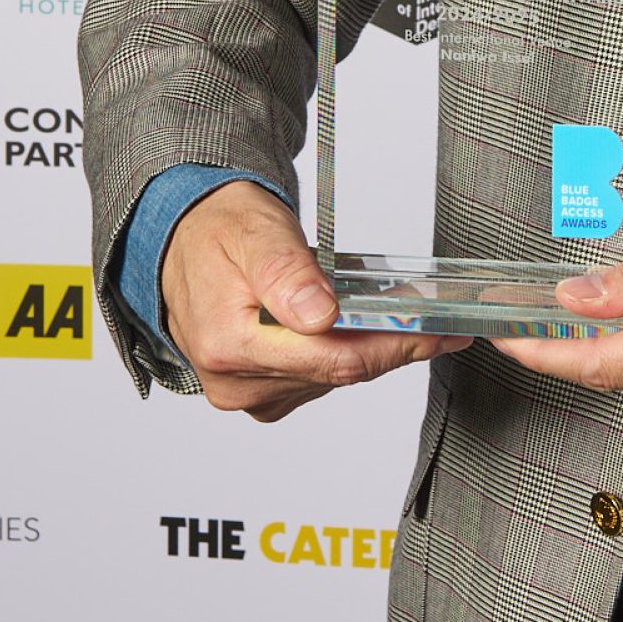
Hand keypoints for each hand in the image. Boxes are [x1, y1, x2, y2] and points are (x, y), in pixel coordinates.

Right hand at [158, 180, 467, 422]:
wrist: (186, 238)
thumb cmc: (219, 231)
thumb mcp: (255, 233)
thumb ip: (286, 274)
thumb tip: (320, 314)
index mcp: (229, 345)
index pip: (333, 359)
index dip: (393, 344)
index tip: (434, 330)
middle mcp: (235, 381)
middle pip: (339, 372)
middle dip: (393, 344)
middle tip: (436, 318)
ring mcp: (247, 390)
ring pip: (333, 377)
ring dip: (372, 347)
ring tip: (402, 313)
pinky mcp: (260, 389)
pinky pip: (319, 377)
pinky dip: (348, 352)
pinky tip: (364, 327)